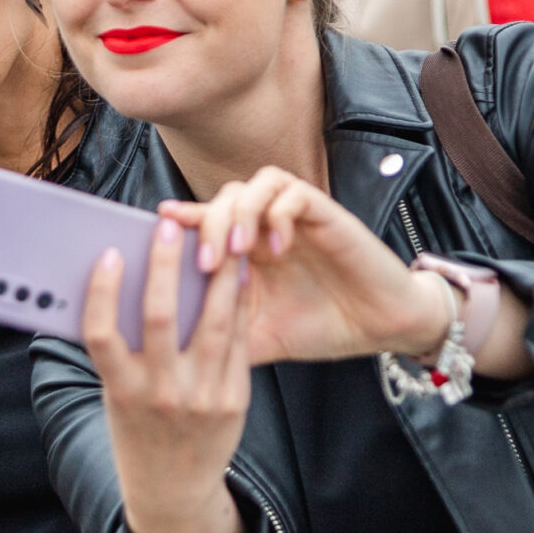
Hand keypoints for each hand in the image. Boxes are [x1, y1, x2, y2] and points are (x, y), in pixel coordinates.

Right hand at [80, 217, 255, 532]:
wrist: (173, 492)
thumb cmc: (137, 433)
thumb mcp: (118, 395)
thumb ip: (124, 351)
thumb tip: (129, 286)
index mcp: (121, 390)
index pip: (102, 334)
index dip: (103, 292)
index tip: (109, 256)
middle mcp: (159, 394)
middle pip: (158, 317)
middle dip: (163, 267)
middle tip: (166, 228)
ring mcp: (200, 397)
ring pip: (210, 322)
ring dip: (214, 275)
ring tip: (217, 239)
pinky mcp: (234, 400)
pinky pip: (235, 342)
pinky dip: (235, 305)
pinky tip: (238, 277)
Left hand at [160, 167, 449, 366]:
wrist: (379, 327)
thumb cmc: (318, 327)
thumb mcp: (255, 337)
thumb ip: (215, 331)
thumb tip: (160, 348)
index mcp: (246, 250)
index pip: (203, 220)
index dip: (178, 221)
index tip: (154, 229)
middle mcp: (266, 227)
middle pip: (223, 197)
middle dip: (207, 223)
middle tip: (204, 263)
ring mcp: (295, 218)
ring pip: (255, 184)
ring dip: (240, 212)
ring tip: (237, 250)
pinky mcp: (325, 214)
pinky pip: (293, 192)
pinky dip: (278, 215)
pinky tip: (277, 250)